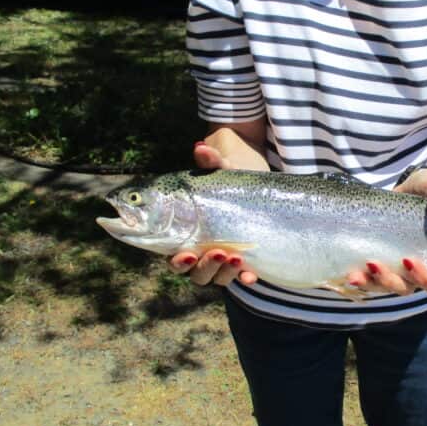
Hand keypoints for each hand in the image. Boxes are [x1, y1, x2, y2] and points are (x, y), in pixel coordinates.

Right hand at [168, 140, 258, 286]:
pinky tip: (250, 274)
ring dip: (222, 271)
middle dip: (202, 267)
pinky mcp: (239, 261)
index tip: (187, 253)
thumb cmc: (227, 182)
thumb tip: (201, 148)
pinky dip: (243, 277)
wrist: (255, 190)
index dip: (177, 261)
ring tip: (234, 256)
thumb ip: (212, 162)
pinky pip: (238, 277)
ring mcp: (219, 258)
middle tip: (215, 253)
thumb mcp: (222, 171)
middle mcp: (197, 250)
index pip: (171, 255)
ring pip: (213, 277)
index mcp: (182, 233)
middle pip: (192, 271)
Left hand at [345, 168, 426, 295]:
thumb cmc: (424, 190)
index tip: (409, 260)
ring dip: (369, 284)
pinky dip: (359, 279)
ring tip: (354, 275)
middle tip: (374, 264)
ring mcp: (396, 270)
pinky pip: (369, 279)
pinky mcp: (378, 263)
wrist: (406, 190)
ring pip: (384, 287)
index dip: (424, 278)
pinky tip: (346, 274)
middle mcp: (416, 271)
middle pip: (406, 288)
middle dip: (389, 281)